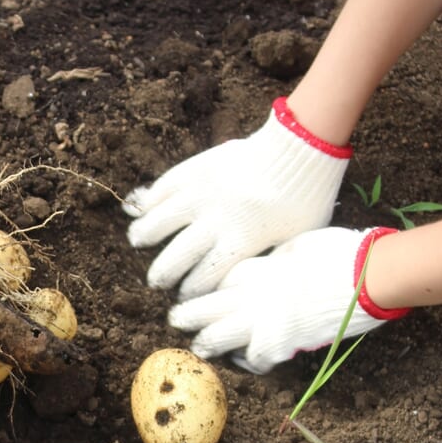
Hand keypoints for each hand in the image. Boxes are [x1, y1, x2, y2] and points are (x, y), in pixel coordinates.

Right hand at [124, 97, 351, 298]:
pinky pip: (166, 186)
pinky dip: (151, 199)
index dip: (192, 289)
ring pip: (162, 219)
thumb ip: (271, 260)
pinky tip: (142, 209)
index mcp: (242, 240)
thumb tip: (251, 281)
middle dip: (163, 273)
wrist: (301, 147)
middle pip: (179, 255)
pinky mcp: (199, 167)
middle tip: (155, 282)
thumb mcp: (297, 238)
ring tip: (136, 242)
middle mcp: (217, 219)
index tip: (184, 295)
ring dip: (145, 234)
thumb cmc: (305, 198)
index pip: (207, 275)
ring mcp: (204, 191)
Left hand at [169, 227, 409, 373]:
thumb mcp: (299, 244)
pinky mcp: (279, 343)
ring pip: (215, 336)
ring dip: (206, 343)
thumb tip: (274, 263)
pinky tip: (245, 362)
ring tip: (199, 347)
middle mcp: (251, 293)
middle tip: (176, 321)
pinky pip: (253, 359)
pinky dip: (249, 362)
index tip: (199, 292)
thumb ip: (277, 257)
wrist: (367, 273)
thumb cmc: (342, 252)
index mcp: (256, 266)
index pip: (217, 280)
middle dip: (187, 316)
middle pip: (203, 307)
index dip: (208, 288)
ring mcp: (262, 319)